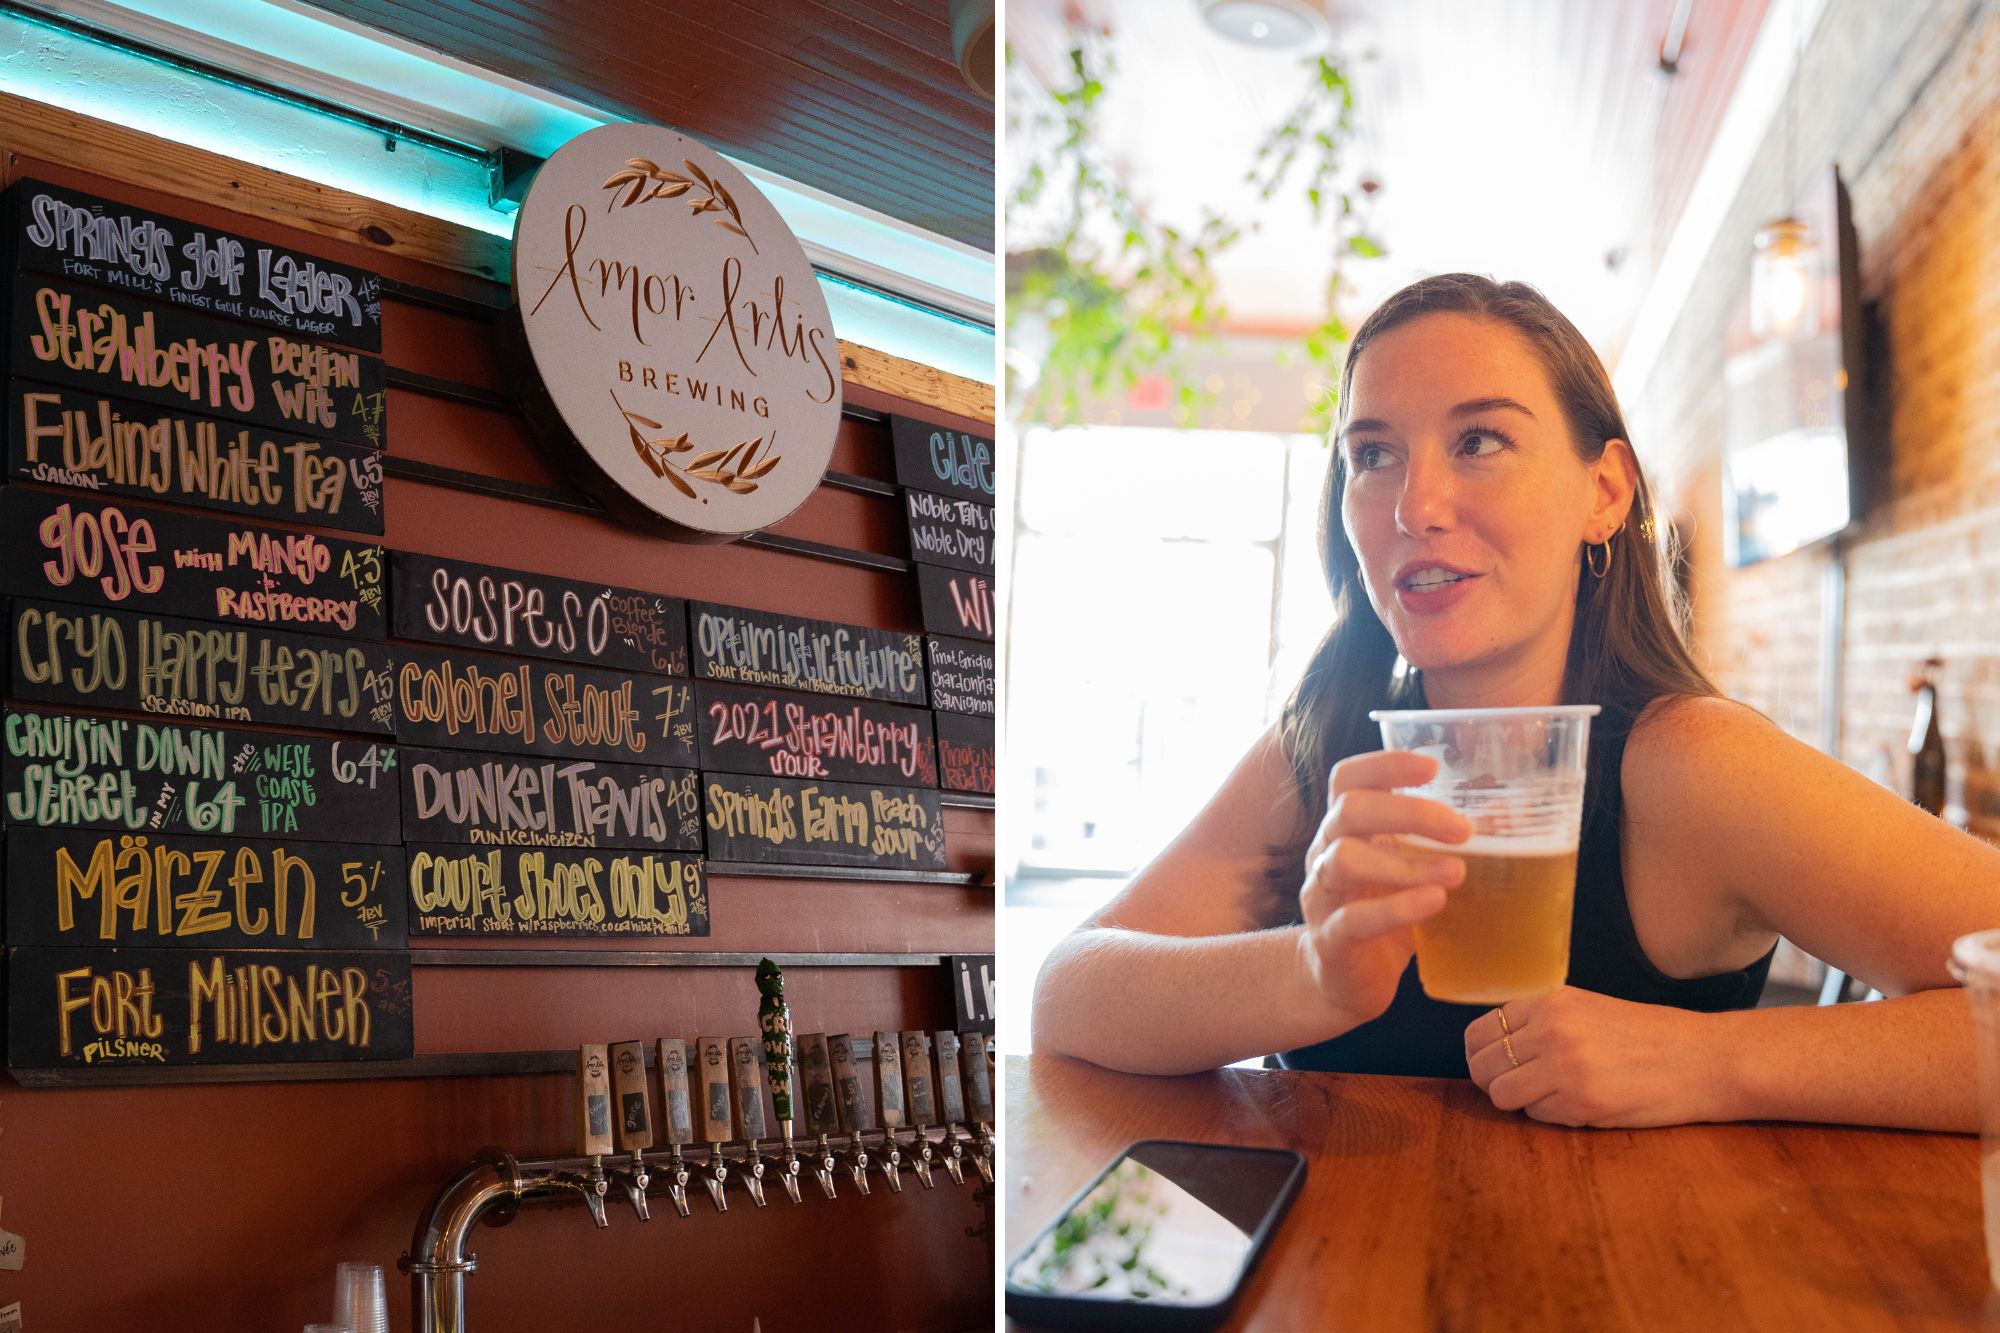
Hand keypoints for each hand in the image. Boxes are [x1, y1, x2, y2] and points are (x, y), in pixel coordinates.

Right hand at [1296, 750, 1470, 1030]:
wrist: (1345, 983)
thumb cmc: (1384, 915)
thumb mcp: (1411, 871)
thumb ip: (1441, 845)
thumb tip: (1508, 814)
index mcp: (1346, 830)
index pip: (1348, 779)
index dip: (1385, 764)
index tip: (1432, 767)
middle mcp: (1325, 854)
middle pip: (1349, 809)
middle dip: (1408, 812)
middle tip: (1461, 830)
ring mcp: (1322, 897)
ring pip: (1344, 859)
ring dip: (1405, 862)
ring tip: (1456, 873)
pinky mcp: (1330, 942)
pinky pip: (1352, 920)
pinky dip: (1395, 909)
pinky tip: (1433, 903)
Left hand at [1463, 987, 1722, 1127]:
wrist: (1703, 1059)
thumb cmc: (1647, 1035)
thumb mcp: (1586, 1008)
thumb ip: (1540, 1021)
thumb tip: (1491, 1046)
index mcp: (1549, 1001)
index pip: (1479, 1032)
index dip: (1481, 1055)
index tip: (1494, 1065)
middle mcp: (1551, 1030)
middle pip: (1483, 1066)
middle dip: (1494, 1082)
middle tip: (1519, 1088)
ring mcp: (1565, 1067)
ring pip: (1503, 1095)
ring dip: (1521, 1102)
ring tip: (1552, 1096)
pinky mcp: (1583, 1103)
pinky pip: (1537, 1116)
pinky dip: (1550, 1115)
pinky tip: (1580, 1105)